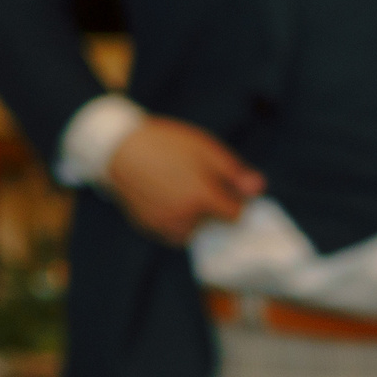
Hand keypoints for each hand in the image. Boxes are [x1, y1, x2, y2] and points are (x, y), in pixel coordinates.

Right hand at [104, 116, 264, 243]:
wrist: (116, 146)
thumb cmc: (165, 143)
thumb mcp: (205, 149)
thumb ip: (234, 173)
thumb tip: (259, 189)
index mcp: (202, 197)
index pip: (235, 216)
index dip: (235, 203)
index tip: (228, 191)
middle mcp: (183, 217)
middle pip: (213, 225)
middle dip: (212, 209)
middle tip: (198, 183)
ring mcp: (163, 224)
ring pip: (192, 232)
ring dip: (194, 218)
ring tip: (181, 191)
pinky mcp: (147, 226)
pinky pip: (171, 232)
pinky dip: (174, 221)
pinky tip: (166, 198)